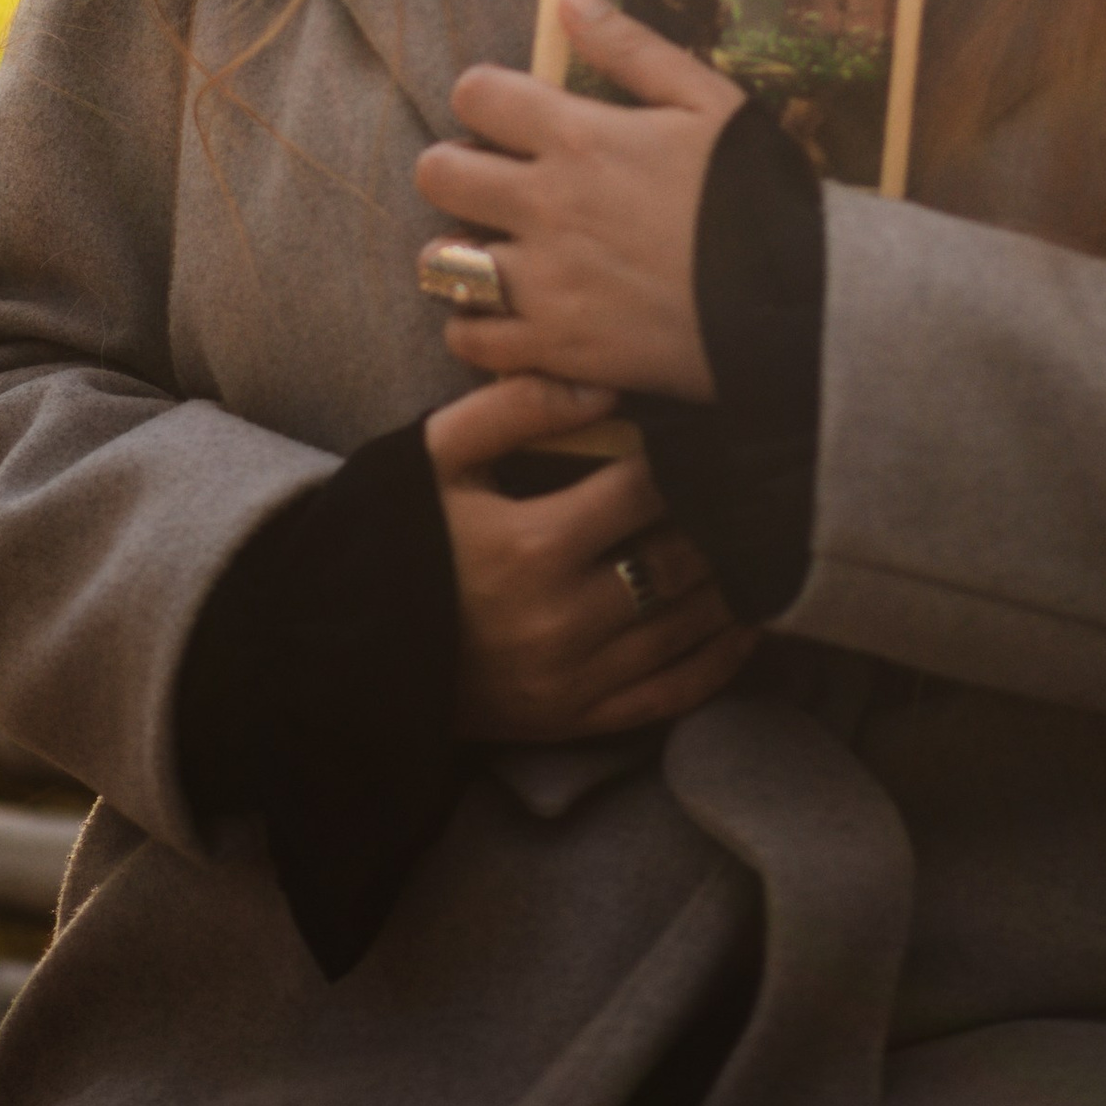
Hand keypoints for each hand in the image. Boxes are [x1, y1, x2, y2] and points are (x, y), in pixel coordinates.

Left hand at [414, 0, 741, 399]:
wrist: (799, 300)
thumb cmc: (756, 192)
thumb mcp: (707, 100)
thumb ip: (630, 47)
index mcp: (580, 137)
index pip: (473, 94)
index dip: (485, 99)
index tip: (510, 117)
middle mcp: (548, 206)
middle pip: (436, 173)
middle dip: (456, 170)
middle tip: (493, 183)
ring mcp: (547, 282)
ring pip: (439, 262)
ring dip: (459, 253)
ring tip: (496, 252)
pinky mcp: (557, 348)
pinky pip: (471, 338)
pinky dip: (479, 327)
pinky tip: (508, 313)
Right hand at [427, 375, 756, 742]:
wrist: (346, 653)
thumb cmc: (398, 540)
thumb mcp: (435, 457)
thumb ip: (515, 407)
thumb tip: (603, 384)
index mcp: (531, 546)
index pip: (644, 489)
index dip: (683, 458)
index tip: (709, 437)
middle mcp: (561, 619)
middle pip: (678, 559)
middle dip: (718, 519)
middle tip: (751, 490)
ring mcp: (572, 680)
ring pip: (685, 628)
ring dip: (732, 586)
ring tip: (760, 546)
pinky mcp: (573, 721)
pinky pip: (670, 695)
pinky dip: (719, 662)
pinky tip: (748, 626)